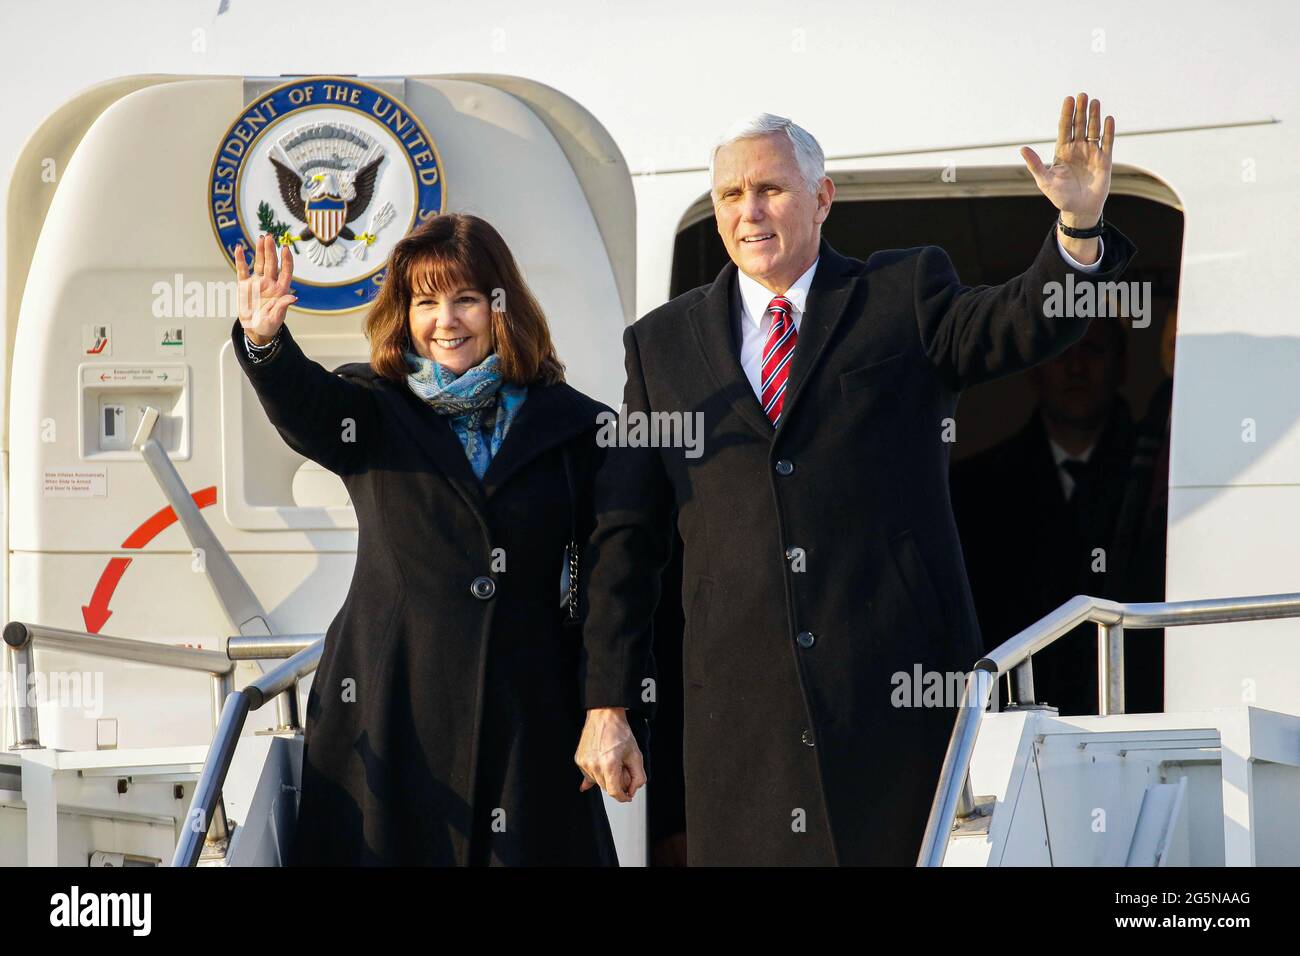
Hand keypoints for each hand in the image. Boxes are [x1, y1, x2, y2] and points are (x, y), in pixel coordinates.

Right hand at [234, 234, 297, 344]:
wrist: (254, 330)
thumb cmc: (268, 325)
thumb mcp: (276, 318)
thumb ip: (282, 307)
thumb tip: (293, 297)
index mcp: (280, 290)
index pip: (286, 271)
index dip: (286, 260)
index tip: (285, 248)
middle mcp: (270, 283)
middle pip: (272, 263)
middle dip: (271, 250)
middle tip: (269, 237)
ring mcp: (257, 282)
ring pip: (259, 263)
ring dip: (260, 251)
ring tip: (261, 238)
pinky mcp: (244, 285)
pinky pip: (242, 270)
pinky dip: (240, 259)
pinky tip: (239, 248)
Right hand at [575, 707, 645, 802]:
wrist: (604, 715)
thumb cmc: (619, 731)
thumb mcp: (636, 754)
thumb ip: (638, 777)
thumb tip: (631, 790)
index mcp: (609, 764)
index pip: (614, 792)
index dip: (623, 796)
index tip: (627, 796)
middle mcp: (594, 765)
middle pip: (606, 787)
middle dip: (617, 783)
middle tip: (623, 769)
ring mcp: (584, 762)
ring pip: (598, 782)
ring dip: (606, 777)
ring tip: (612, 761)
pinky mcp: (579, 759)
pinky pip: (588, 774)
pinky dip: (597, 773)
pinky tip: (600, 767)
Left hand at [1020, 92, 1114, 228]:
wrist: (1079, 210)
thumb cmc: (1060, 197)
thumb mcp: (1045, 180)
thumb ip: (1035, 164)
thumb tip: (1022, 149)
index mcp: (1062, 151)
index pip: (1064, 128)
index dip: (1066, 114)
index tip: (1068, 99)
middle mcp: (1077, 148)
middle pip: (1079, 125)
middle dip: (1080, 111)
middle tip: (1082, 95)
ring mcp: (1092, 152)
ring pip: (1093, 130)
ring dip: (1094, 116)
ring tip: (1094, 101)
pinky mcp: (1104, 160)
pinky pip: (1107, 142)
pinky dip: (1108, 131)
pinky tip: (1108, 119)